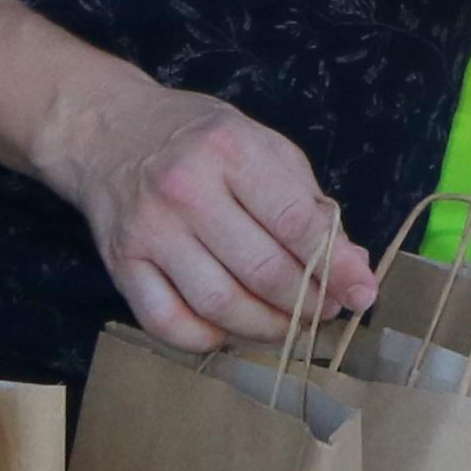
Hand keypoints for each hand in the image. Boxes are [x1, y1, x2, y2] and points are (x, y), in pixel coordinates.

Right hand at [36, 75, 360, 351]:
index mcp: (231, 150)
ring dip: (266, 328)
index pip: (295, 222)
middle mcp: (186, 190)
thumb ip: (309, 203)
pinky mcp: (120, 264)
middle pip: (261, 270)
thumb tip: (352, 264)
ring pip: (218, 304)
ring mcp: (149, 231)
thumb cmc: (199, 139)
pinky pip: (167, 323)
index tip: (362, 292)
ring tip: (290, 326)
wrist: (108, 131)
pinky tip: (232, 330)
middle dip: (307, 302)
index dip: (336, 266)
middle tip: (328, 310)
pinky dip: (207, 339)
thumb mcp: (263, 146)